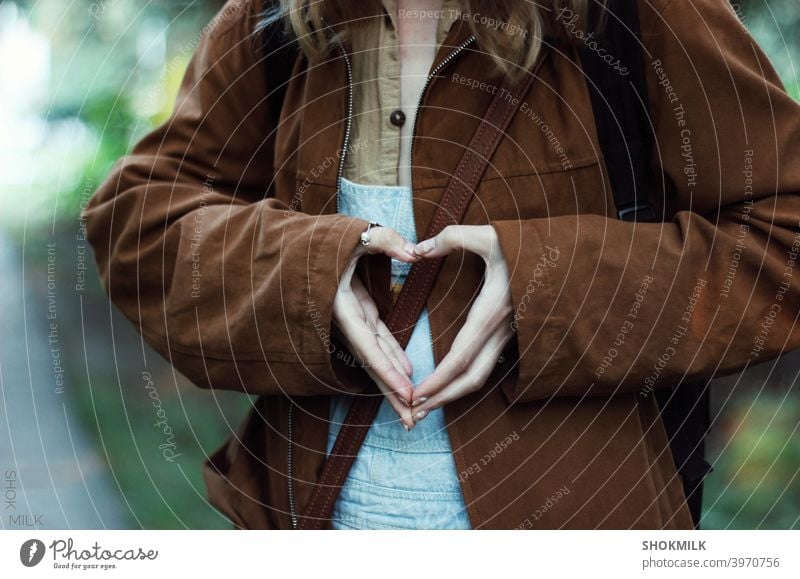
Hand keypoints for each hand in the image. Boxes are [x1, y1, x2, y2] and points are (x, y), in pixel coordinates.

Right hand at [332, 225, 419, 429]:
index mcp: (341, 306)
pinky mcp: (359, 314)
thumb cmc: (325, 239)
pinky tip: (408, 376)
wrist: (301, 245)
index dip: (387, 370)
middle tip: (411, 422)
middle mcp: (345, 321)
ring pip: (376, 357)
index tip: (406, 392)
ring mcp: (352, 320)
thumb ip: (384, 240)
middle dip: (390, 393)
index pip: (367, 345)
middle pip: (371, 363)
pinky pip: (378, 342)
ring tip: (412, 412)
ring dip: (393, 383)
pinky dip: (392, 359)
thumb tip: (415, 252)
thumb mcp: (354, 234)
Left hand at [409, 225, 513, 422]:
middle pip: (472, 378)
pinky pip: (488, 364)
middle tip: (415, 412)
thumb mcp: (489, 234)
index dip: (438, 380)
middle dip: (443, 398)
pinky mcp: (511, 334)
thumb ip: (452, 238)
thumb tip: (418, 250)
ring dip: (454, 393)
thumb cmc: (525, 244)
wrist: (566, 253)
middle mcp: (502, 330)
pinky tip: (449, 383)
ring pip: (482, 375)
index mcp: (492, 312)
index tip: (416, 395)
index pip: (461, 357)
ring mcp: (510, 335)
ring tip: (428, 403)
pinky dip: (466, 379)